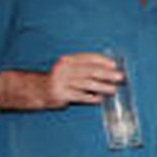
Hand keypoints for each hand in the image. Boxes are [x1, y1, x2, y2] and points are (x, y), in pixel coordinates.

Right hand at [0, 52, 122, 109]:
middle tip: (120, 77)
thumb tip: (110, 71)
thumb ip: (85, 68)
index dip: (102, 61)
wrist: (37, 90)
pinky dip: (91, 97)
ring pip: (86, 84)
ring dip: (102, 87)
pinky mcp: (60, 94)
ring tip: (113, 89)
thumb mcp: (69, 69)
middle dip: (106, 74)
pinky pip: (79, 96)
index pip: (88, 58)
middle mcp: (64, 69)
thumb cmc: (60, 79)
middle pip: (89, 70)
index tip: (114, 65)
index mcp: (67, 60)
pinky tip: (99, 99)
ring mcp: (61, 82)